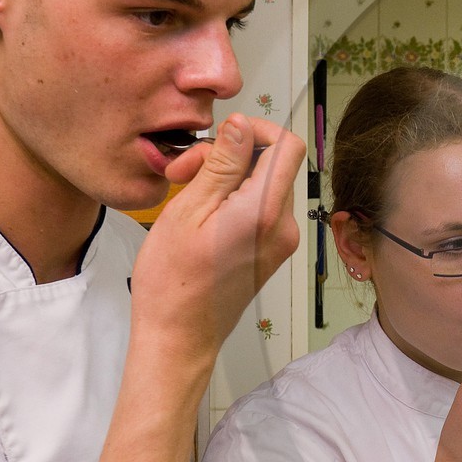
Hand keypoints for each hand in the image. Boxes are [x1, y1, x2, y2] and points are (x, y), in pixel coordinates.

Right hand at [131, 113, 304, 354]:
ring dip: (227, 177)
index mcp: (263, 212)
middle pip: (272, 163)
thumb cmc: (172, 281)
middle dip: (229, 155)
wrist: (179, 336)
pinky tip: (200, 212)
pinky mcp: (271, 250)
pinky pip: (260, 206)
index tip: (220, 138)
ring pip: (263, 183)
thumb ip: (221, 165)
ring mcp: (281, 240)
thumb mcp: (187, 210)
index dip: (256, 131)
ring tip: (185, 191)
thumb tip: (242, 126)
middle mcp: (283, 225)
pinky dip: (233, 198)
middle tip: (184, 171)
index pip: (288, 146)